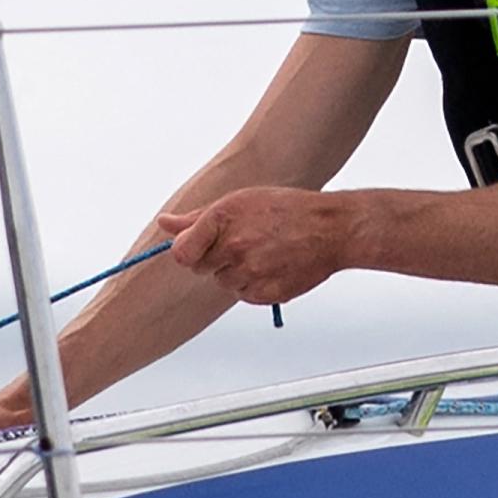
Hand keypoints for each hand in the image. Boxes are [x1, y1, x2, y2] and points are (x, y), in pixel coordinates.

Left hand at [162, 188, 357, 306]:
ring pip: (223, 283)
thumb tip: (164, 224)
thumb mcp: (240, 202)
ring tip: (264, 253)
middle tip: (245, 244)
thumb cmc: (288, 210)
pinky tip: (274, 266)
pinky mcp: (266, 293)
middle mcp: (233, 247)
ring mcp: (250, 272)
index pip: (181, 252)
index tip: (201, 247)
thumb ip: (196, 218)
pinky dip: (254, 285)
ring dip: (236, 272)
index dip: (190, 250)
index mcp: (222, 219)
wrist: (333, 229)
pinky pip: (244, 295)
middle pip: (201, 268)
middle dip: (216, 258)